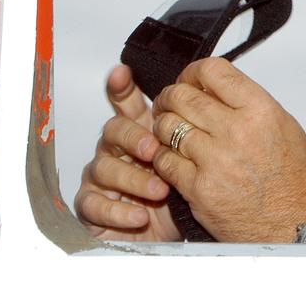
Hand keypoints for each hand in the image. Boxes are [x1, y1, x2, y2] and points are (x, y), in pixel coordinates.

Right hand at [74, 66, 181, 240]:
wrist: (176, 231)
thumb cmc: (182, 191)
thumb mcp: (194, 160)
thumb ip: (196, 133)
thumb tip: (212, 103)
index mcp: (140, 132)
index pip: (126, 104)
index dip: (121, 88)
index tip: (122, 74)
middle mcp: (117, 150)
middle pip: (113, 130)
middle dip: (133, 137)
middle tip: (154, 149)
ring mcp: (102, 177)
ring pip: (104, 168)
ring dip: (133, 178)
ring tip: (160, 190)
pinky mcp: (93, 206)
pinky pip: (94, 205)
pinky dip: (118, 210)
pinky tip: (139, 215)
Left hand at [149, 58, 305, 241]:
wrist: (294, 223)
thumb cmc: (294, 180)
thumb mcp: (285, 126)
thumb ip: (249, 104)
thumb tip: (218, 88)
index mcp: (261, 111)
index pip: (213, 71)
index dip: (193, 72)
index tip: (190, 79)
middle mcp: (237, 131)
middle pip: (182, 96)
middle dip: (170, 97)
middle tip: (170, 103)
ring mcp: (215, 160)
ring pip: (167, 127)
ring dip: (163, 126)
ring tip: (169, 131)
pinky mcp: (198, 188)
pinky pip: (164, 161)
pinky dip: (163, 157)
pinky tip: (173, 158)